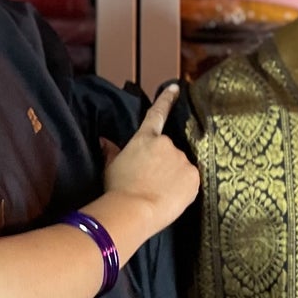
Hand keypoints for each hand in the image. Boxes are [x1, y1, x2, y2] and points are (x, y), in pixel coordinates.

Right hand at [103, 85, 199, 234]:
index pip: (157, 113)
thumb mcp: (110, 167)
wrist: (133, 209)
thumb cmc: (117, 189)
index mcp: (145, 138)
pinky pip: (190, 181)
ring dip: (173, 176)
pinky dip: (183, 188)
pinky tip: (170, 198)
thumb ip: (111, 151)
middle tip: (151, 183)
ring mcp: (181, 158)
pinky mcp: (193, 176)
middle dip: (163, 164)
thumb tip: (104, 141)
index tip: (176, 88)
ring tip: (158, 194)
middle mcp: (166, 143)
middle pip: (169, 151)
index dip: (167, 99)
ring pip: (180, 167)